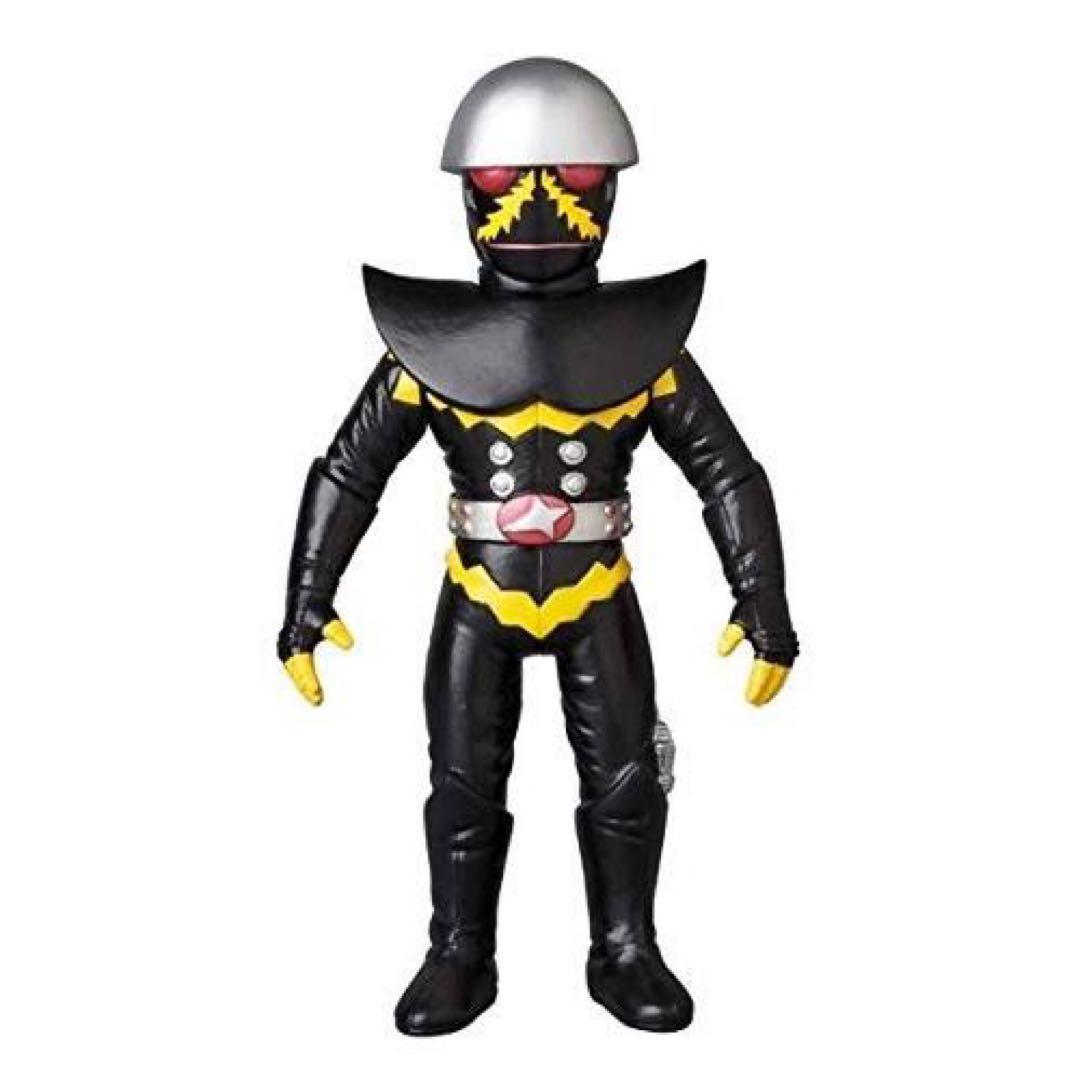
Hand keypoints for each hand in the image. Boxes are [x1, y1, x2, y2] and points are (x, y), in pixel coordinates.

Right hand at [278, 593, 354, 705]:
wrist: (306, 603)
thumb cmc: (318, 614)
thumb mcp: (330, 622)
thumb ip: (337, 633)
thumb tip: (349, 644)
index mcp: (296, 643)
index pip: (303, 667)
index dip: (309, 681)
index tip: (318, 693)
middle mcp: (287, 648)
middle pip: (297, 673)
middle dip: (306, 688)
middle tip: (318, 702)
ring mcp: (285, 650)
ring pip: (293, 672)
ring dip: (302, 685)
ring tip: (315, 698)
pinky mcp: (286, 651)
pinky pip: (292, 669)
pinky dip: (299, 678)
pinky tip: (309, 687)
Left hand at [716, 590, 797, 706]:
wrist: (766, 591)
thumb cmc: (751, 606)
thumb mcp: (737, 622)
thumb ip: (730, 637)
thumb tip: (721, 651)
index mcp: (769, 641)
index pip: (763, 670)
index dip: (757, 686)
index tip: (749, 698)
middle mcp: (780, 644)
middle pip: (776, 676)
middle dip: (766, 691)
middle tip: (755, 703)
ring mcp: (786, 644)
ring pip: (783, 673)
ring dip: (775, 687)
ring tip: (764, 699)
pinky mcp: (788, 643)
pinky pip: (786, 666)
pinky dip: (780, 677)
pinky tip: (773, 684)